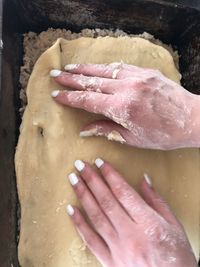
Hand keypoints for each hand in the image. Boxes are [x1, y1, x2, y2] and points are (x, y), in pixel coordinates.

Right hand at [50, 63, 199, 149]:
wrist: (191, 119)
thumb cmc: (163, 134)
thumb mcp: (133, 138)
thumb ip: (107, 130)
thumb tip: (85, 129)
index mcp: (121, 108)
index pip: (88, 100)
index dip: (70, 97)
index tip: (56, 95)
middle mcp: (126, 88)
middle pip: (92, 81)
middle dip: (71, 78)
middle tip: (56, 75)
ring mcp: (137, 77)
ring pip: (104, 70)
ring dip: (85, 69)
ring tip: (70, 67)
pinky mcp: (145, 72)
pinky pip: (121, 66)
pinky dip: (106, 67)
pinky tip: (97, 68)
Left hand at [66, 159, 196, 266]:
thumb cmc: (177, 255)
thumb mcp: (174, 225)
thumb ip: (156, 201)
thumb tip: (143, 179)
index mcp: (149, 224)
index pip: (124, 192)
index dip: (110, 175)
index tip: (100, 162)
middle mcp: (131, 235)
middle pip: (106, 201)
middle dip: (91, 179)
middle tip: (80, 164)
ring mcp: (118, 249)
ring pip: (96, 216)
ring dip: (82, 195)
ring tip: (73, 179)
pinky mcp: (110, 261)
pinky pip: (91, 240)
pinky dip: (79, 223)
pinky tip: (70, 209)